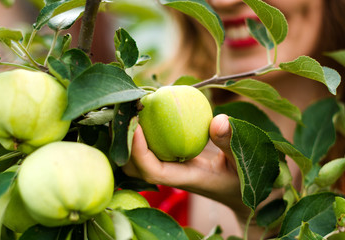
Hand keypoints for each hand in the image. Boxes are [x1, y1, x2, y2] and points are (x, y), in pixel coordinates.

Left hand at [123, 114, 246, 212]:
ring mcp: (169, 168)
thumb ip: (231, 142)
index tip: (136, 126)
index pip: (152, 170)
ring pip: (136, 159)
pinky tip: (143, 112)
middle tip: (126, 111)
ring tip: (130, 109)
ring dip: (128, 137)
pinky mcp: (170, 160)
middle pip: (134, 167)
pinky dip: (140, 133)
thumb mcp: (242, 161)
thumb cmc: (241, 179)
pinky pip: (147, 148)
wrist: (237, 192)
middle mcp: (171, 175)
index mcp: (185, 178)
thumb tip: (219, 119)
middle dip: (124, 144)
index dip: (139, 151)